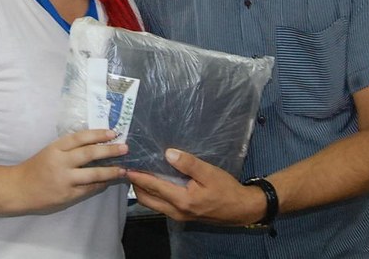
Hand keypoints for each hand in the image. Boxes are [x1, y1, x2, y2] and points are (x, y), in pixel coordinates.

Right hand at [11, 129, 127, 212]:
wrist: (18, 189)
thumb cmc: (36, 168)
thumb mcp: (49, 151)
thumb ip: (68, 147)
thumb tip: (95, 143)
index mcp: (55, 148)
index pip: (80, 137)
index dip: (98, 134)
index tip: (113, 132)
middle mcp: (60, 162)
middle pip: (89, 153)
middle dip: (109, 150)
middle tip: (125, 147)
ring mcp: (64, 180)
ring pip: (93, 174)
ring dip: (110, 171)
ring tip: (123, 169)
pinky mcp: (67, 195)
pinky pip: (88, 189)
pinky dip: (100, 184)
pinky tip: (108, 181)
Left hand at [128, 148, 264, 225]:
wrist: (241, 209)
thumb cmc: (226, 190)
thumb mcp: (209, 173)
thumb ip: (188, 164)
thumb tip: (168, 153)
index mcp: (181, 200)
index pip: (153, 187)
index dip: (138, 176)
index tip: (127, 166)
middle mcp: (176, 211)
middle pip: (146, 199)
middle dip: (136, 185)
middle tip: (129, 168)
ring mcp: (179, 215)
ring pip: (152, 204)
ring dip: (143, 190)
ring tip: (139, 173)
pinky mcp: (182, 214)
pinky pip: (161, 205)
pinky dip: (153, 194)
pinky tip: (155, 181)